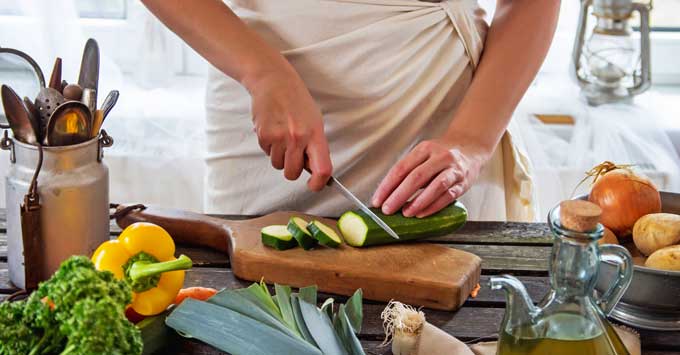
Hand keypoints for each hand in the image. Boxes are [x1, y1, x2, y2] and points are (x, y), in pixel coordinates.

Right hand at [248, 70, 331, 190]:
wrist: (274, 81)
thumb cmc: (297, 101)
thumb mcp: (315, 121)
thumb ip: (315, 145)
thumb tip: (314, 170)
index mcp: (315, 134)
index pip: (322, 169)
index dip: (318, 183)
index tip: (314, 185)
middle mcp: (297, 138)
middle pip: (293, 173)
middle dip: (292, 168)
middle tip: (293, 153)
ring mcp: (279, 137)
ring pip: (278, 165)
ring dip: (280, 157)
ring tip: (283, 136)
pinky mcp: (263, 135)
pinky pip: (266, 153)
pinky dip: (270, 147)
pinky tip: (273, 130)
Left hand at [371, 138, 489, 217]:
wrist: (471, 148)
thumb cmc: (439, 156)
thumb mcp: (423, 155)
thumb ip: (408, 171)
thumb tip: (386, 195)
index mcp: (424, 148)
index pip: (401, 168)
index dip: (387, 185)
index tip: (377, 200)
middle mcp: (440, 156)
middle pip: (416, 177)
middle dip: (399, 195)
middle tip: (387, 210)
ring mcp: (453, 169)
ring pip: (435, 186)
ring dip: (418, 202)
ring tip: (405, 214)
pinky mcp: (463, 182)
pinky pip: (448, 196)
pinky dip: (433, 206)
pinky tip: (422, 214)